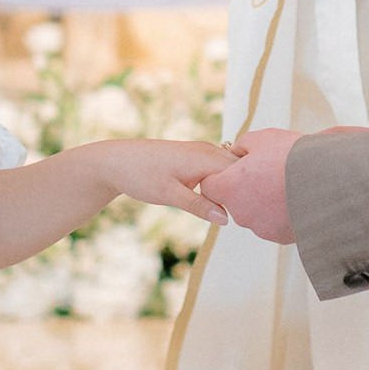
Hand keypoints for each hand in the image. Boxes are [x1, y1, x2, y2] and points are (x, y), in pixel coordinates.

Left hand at [100, 136, 238, 223]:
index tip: (253, 214)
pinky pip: (219, 169)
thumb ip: (199, 206)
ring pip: (230, 170)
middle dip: (246, 190)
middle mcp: (207, 150)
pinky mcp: (196, 157)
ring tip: (241, 210)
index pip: (242, 174)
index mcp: (205, 157)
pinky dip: (224, 183)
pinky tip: (223, 200)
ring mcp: (202, 152)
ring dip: (235, 187)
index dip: (250, 193)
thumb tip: (226, 219)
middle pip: (240, 171)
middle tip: (250, 215)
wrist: (116, 161)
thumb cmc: (140, 174)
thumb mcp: (169, 195)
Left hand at [206, 127, 298, 243]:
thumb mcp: (262, 139)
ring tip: (287, 184)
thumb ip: (242, 145)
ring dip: (266, 202)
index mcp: (230, 188)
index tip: (238, 169)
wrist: (326, 179)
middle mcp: (241, 213)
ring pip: (256, 214)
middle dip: (246, 189)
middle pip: (234, 201)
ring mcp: (261, 227)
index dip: (221, 176)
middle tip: (269, 173)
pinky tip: (297, 198)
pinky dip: (282, 214)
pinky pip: (275, 224)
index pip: (209, 186)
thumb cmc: (291, 156)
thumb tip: (237, 151)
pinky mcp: (280, 236)